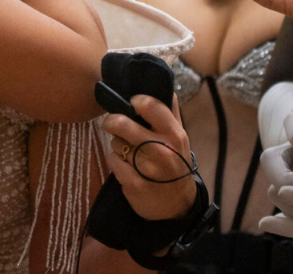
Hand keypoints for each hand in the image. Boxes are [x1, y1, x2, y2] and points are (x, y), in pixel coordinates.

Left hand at [102, 95, 196, 221]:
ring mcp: (147, 169)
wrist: (177, 205)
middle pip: (124, 124)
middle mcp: (162, 150)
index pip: (151, 106)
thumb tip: (165, 86)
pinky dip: (114, 160)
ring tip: (126, 148)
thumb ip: (171, 113)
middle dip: (112, 121)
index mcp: (174, 135)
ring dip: (116, 144)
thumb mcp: (181, 139)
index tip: (131, 103)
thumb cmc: (176, 164)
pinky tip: (123, 163)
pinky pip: (112, 161)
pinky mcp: (133, 184)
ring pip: (116, 143)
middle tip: (111, 122)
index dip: (135, 100)